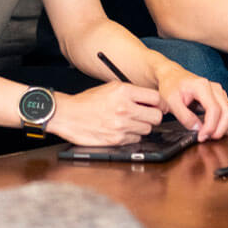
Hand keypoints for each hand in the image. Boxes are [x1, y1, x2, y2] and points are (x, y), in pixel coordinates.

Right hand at [48, 82, 162, 145]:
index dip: (159, 103)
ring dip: (141, 127)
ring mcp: (121, 125)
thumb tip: (153, 100)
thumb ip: (131, 92)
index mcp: (123, 91)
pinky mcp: (117, 139)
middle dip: (152, 116)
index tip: (158, 106)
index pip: (156, 98)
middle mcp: (124, 108)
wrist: (68, 115)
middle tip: (145, 115)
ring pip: (147, 129)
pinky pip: (136, 139)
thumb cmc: (88, 101)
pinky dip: (131, 136)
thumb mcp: (110, 88)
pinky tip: (121, 130)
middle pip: (156, 116)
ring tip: (128, 122)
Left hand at [155, 65, 227, 140]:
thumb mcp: (171, 101)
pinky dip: (226, 126)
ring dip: (224, 129)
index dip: (210, 127)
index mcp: (202, 86)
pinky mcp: (222, 100)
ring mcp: (221, 94)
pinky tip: (214, 129)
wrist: (174, 77)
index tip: (201, 137)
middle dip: (219, 130)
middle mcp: (216, 89)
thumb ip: (184, 116)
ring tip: (209, 135)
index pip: (214, 109)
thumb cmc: (172, 86)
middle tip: (205, 138)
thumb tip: (198, 129)